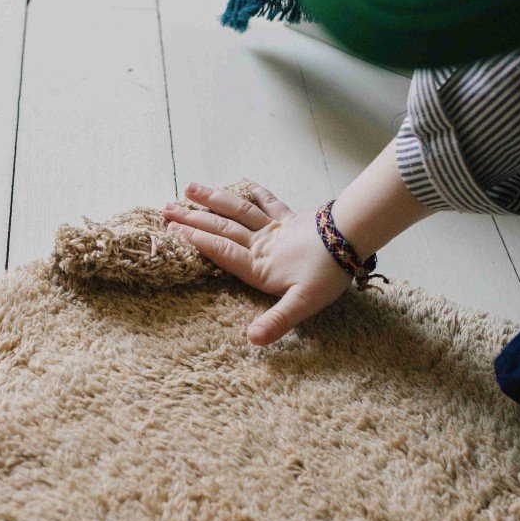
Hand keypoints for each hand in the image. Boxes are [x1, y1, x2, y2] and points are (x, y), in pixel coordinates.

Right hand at [162, 181, 351, 345]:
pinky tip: (240, 180)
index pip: (220, 251)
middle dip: (193, 219)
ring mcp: (274, 227)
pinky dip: (252, 190)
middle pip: (221, 228)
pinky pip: (266, 200)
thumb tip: (252, 340)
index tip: (172, 231)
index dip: (196, 240)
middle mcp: (261, 243)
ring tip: (190, 188)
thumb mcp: (302, 304)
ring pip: (237, 210)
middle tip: (166, 209)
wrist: (352, 239)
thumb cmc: (327, 274)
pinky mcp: (290, 217)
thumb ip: (276, 321)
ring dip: (213, 199)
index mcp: (259, 265)